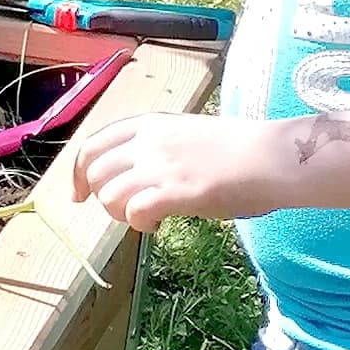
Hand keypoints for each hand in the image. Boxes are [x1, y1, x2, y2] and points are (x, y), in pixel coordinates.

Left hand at [69, 109, 303, 230]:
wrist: (272, 157)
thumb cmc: (238, 149)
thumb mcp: (186, 133)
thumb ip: (155, 148)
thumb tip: (132, 175)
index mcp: (149, 124)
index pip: (92, 144)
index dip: (76, 172)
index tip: (77, 194)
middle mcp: (148, 141)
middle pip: (93, 172)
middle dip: (100, 197)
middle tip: (123, 210)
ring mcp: (160, 166)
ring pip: (108, 195)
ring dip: (120, 213)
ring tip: (146, 216)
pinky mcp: (175, 191)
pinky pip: (134, 213)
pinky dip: (139, 224)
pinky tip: (157, 225)